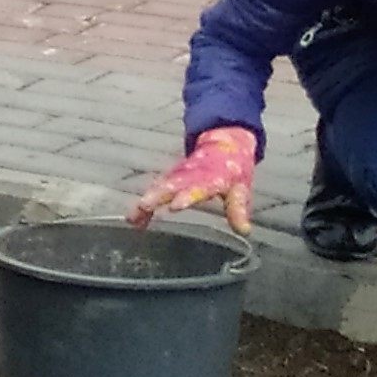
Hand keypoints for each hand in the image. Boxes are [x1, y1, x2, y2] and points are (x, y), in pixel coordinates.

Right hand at [129, 126, 256, 234]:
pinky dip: (144, 206)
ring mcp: (177, 174)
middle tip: (143, 206)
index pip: (198, 187)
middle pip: (171, 184)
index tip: (174, 206)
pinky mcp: (170, 178)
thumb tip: (244, 231)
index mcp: (210, 177)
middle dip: (156, 195)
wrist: (223, 145)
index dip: (186, 196)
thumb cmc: (233, 170)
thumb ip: (238, 210)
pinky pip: (155, 191)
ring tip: (132, 218)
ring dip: (146, 201)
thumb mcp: (240, 190)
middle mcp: (190, 174)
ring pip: (159, 187)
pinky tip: (134, 220)